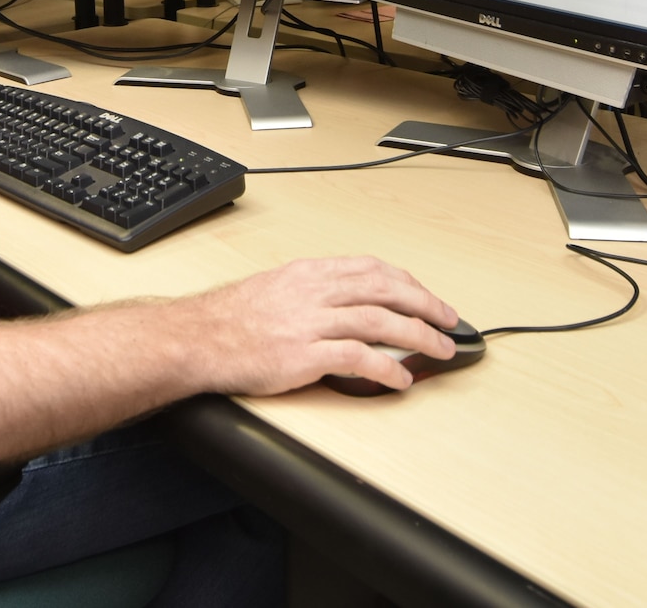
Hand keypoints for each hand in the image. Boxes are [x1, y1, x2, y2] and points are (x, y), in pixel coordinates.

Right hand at [175, 257, 458, 396]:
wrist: (196, 339)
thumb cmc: (231, 319)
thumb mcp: (277, 287)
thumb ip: (314, 290)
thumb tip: (351, 302)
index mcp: (310, 272)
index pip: (372, 269)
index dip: (408, 282)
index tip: (428, 297)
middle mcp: (314, 291)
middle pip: (386, 289)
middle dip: (425, 304)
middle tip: (449, 321)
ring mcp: (310, 323)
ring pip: (380, 320)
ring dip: (418, 335)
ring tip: (439, 350)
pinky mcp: (305, 355)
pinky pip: (358, 358)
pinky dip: (386, 367)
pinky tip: (401, 379)